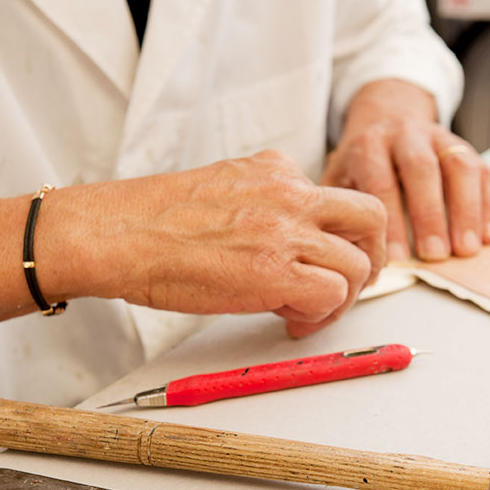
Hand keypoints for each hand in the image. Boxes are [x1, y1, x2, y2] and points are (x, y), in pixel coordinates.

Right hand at [41, 150, 385, 337]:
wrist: (116, 233)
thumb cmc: (154, 218)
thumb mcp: (222, 186)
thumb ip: (266, 202)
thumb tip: (289, 240)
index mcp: (277, 170)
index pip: (339, 198)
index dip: (344, 236)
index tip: (331, 260)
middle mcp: (290, 194)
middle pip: (372, 217)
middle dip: (373, 255)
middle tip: (351, 282)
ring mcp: (286, 231)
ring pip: (358, 265)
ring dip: (341, 296)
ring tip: (306, 312)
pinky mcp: (275, 271)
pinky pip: (331, 294)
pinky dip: (319, 314)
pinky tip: (289, 318)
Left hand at [322, 80, 489, 261]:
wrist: (386, 118)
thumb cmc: (360, 165)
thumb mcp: (338, 179)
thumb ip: (341, 211)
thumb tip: (347, 259)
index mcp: (370, 144)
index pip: (381, 183)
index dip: (391, 222)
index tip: (397, 258)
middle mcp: (407, 135)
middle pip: (423, 169)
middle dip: (430, 215)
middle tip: (435, 255)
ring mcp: (441, 138)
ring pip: (460, 167)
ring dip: (466, 211)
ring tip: (466, 250)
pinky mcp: (468, 149)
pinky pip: (485, 173)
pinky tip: (489, 238)